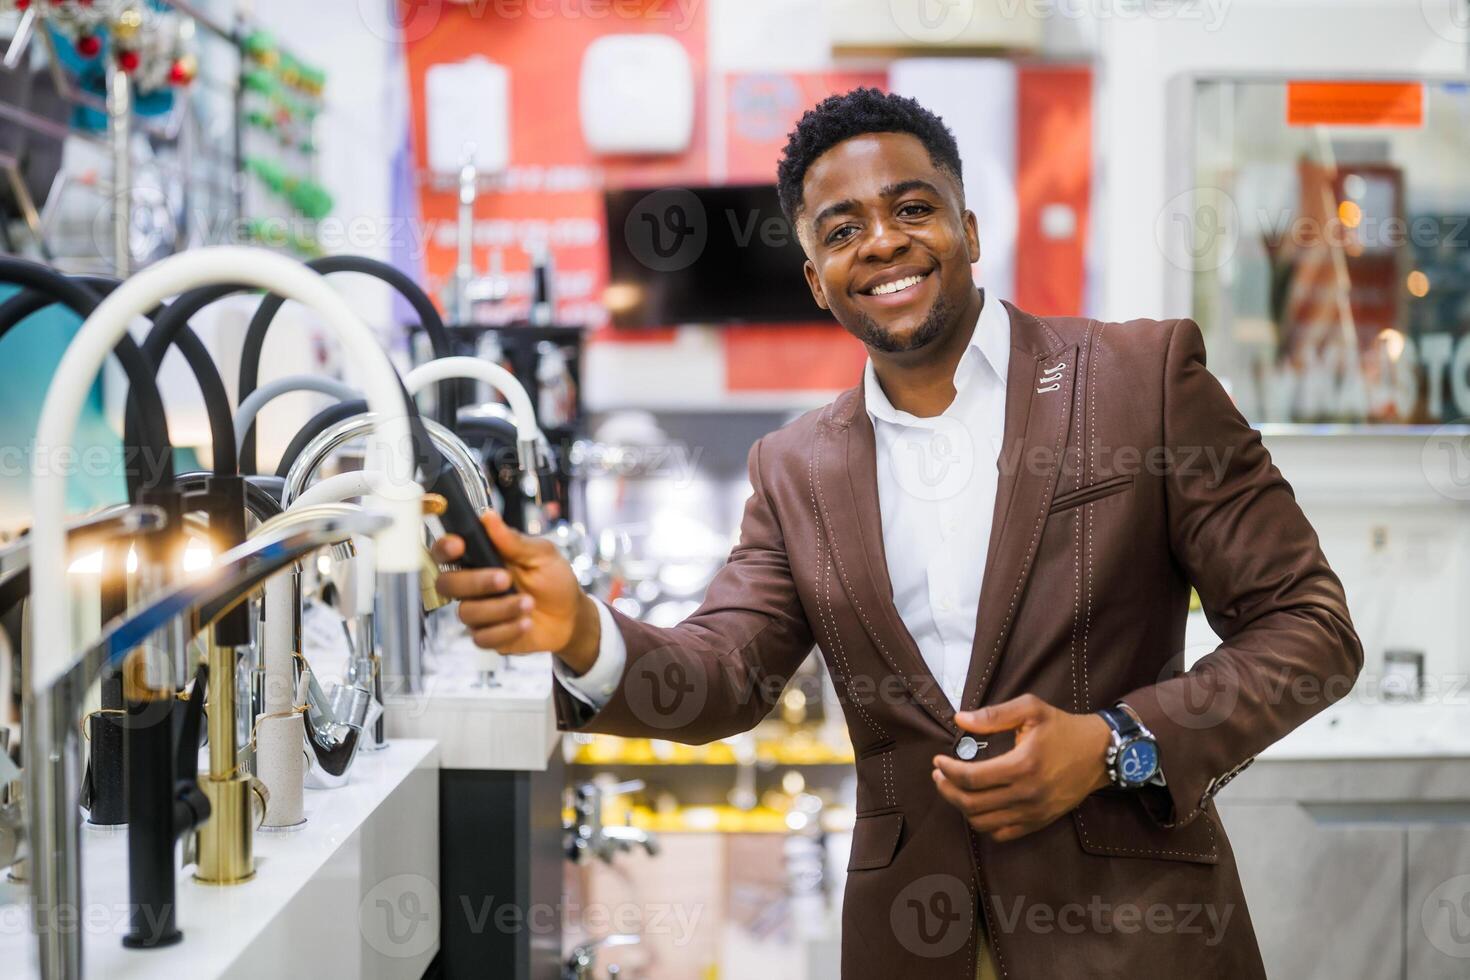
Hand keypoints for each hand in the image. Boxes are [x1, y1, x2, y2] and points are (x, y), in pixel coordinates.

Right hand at [431, 510, 600, 673]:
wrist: (571, 616)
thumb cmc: (554, 580)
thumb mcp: (542, 555)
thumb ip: (514, 540)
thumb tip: (488, 517)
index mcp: (482, 559)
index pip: (447, 552)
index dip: (444, 548)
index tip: (458, 546)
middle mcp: (473, 585)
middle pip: (447, 584)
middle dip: (476, 582)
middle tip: (505, 579)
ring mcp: (478, 612)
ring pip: (467, 613)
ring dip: (501, 608)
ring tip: (528, 604)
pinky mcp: (487, 636)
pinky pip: (482, 637)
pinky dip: (507, 630)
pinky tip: (526, 623)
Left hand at [931, 694, 1110, 842]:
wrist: (1100, 753)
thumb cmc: (1063, 728)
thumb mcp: (1031, 709)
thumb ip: (993, 715)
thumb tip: (959, 720)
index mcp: (1022, 765)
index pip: (971, 778)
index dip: (947, 770)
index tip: (938, 760)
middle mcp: (1027, 794)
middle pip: (971, 803)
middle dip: (946, 789)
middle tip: (939, 774)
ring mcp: (1033, 812)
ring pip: (983, 822)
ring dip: (962, 807)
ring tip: (954, 788)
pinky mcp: (1039, 821)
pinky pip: (1002, 833)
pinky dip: (983, 823)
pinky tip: (978, 805)